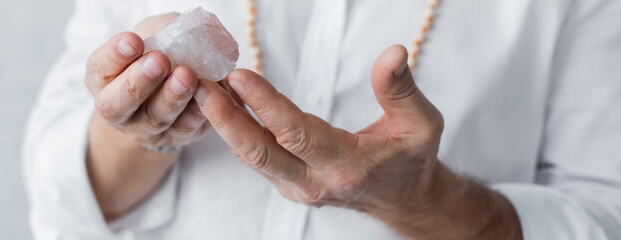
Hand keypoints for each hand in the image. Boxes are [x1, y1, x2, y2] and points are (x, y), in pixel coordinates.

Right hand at [84, 13, 209, 220]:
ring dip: (171, 98)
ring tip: (186, 76)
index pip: (100, 68)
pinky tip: (205, 96)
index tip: (133, 41)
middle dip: (139, 81)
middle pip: (118, 103)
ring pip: (155, 118)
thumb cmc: (155, 56)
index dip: (114, 55)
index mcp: (103, 78)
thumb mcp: (151, 36)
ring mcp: (144, 128)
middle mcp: (117, 108)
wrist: (164, 97)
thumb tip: (182, 30)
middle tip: (159, 61)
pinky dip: (196, 113)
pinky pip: (184, 129)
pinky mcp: (174, 138)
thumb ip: (160, 31)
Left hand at [194, 45, 521, 238]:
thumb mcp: (421, 124)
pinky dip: (237, 130)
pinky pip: (256, 157)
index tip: (239, 76)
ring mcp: (298, 188)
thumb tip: (393, 52)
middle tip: (199, 84)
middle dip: (225, 118)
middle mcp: (315, 182)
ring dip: (225, 122)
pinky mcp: (288, 185)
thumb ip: (401, 89)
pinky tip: (225, 102)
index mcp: (346, 166)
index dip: (265, 105)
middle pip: (258, 152)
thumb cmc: (411, 159)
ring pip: (251, 156)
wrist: (403, 199)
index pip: (296, 134)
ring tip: (204, 86)